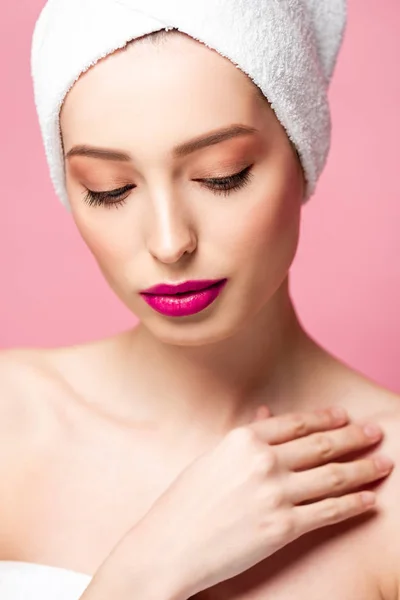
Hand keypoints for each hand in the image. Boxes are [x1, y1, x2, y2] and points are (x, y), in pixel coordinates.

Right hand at [124, 405, 392, 597]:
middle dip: (354, 438)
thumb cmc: (186, 502)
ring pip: (333, 476)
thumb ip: (245, 436)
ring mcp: (275, 494)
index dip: (326, 418)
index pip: (297, 423)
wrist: (169, 546)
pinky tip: (369, 499)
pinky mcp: (283, 527)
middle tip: (376, 433)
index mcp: (243, 438)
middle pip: (321, 445)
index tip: (345, 416)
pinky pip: (329, 511)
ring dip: (364, 469)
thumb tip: (268, 414)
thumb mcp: (213, 458)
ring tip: (383, 463)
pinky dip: (354, 504)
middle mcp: (263, 461)